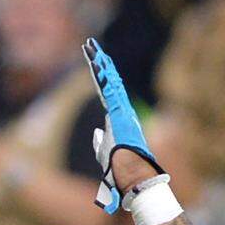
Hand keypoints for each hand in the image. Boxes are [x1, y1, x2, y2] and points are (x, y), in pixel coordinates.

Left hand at [82, 36, 162, 213]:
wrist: (134, 179)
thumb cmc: (122, 173)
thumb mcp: (106, 156)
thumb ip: (100, 144)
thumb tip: (96, 133)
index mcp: (119, 121)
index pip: (107, 95)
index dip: (100, 80)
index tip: (94, 63)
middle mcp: (122, 113)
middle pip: (107, 84)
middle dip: (99, 64)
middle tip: (90, 46)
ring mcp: (123, 111)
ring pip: (109, 82)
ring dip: (99, 63)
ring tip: (91, 47)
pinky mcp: (121, 113)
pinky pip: (110, 90)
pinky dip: (103, 76)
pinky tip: (97, 61)